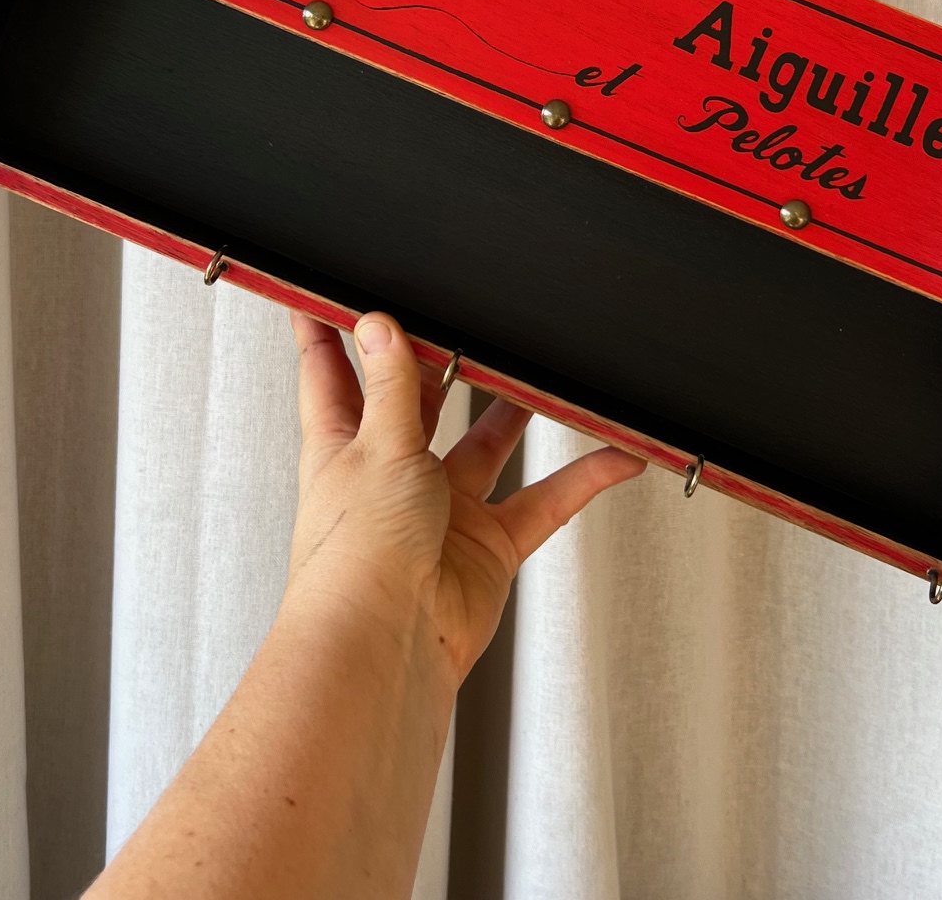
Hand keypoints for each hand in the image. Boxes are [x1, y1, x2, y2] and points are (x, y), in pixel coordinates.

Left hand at [284, 311, 645, 686]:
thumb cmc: (355, 561)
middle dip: (441, 360)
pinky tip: (615, 455)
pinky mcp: (487, 544)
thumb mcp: (376, 448)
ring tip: (544, 368)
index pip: (330, 372)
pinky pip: (544, 502)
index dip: (326, 330)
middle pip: (418, 399)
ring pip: (487, 444)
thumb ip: (390, 386)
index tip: (326, 291)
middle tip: (466, 314)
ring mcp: (442, 509)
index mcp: (344, 444)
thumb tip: (380, 326)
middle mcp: (391, 472)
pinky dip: (582, 480)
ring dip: (517, 409)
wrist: (386, 648)